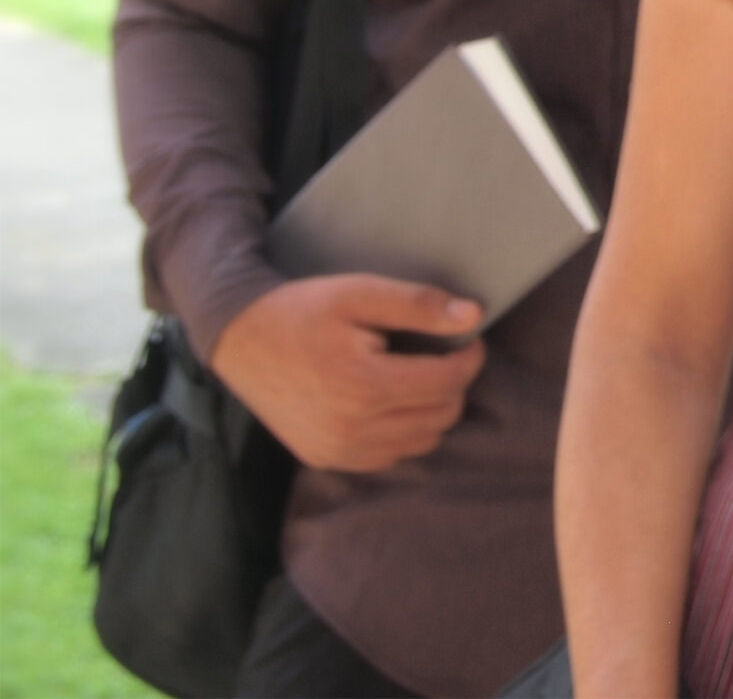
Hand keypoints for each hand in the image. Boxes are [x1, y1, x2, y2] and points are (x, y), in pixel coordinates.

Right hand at [207, 274, 485, 471]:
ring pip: (423, 441)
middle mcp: (351, 429)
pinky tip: (394, 401)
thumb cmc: (302, 310)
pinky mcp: (325, 459)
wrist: (239, 339)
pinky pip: (391, 456)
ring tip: (418, 375)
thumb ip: (419, 305)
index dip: (470, 357)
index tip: (467, 337)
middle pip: (442, 414)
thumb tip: (474, 316)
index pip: (448, 382)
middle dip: (454, 382)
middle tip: (442, 353)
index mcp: (363, 386)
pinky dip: (405, 432)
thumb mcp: (360, 292)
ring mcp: (337, 451)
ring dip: (434, 409)